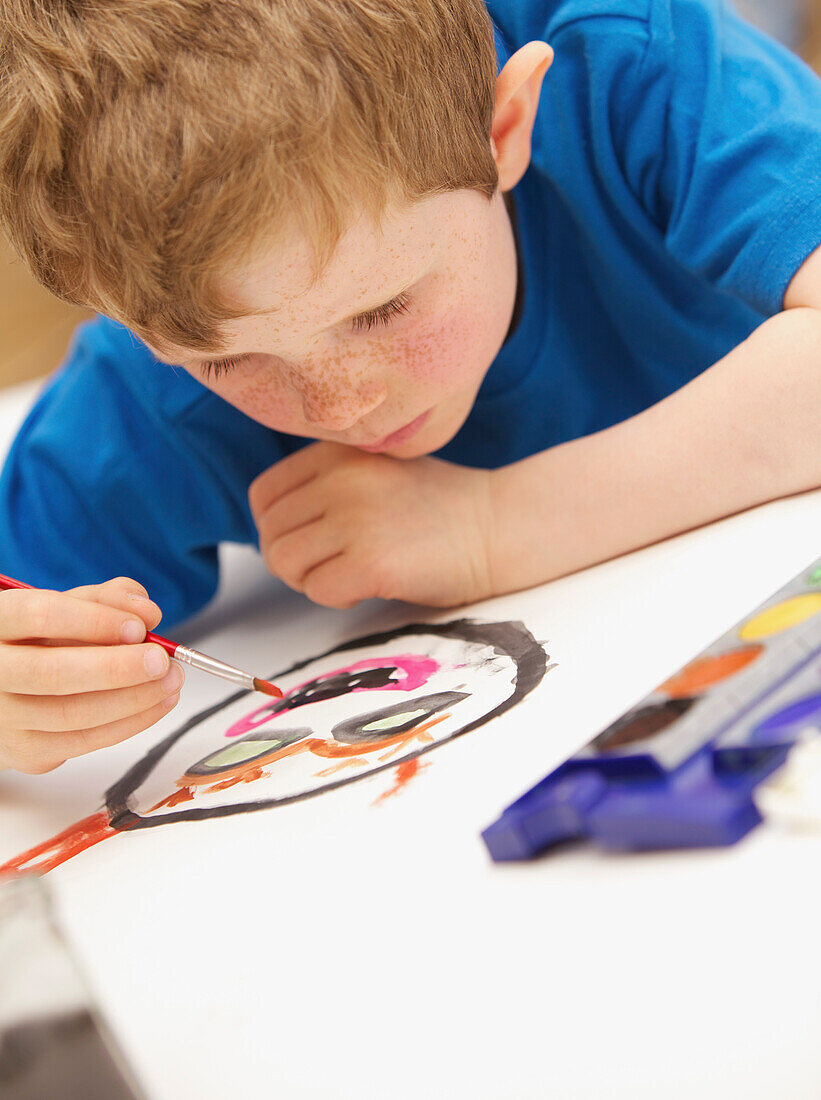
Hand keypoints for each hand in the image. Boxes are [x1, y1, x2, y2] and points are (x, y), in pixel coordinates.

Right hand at [0, 577, 183, 773]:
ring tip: (170, 681)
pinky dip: (128, 723)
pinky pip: (84, 741)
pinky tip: (155, 704)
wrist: (8, 690)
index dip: (94, 621)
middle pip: (53, 673)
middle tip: (162, 661)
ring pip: (73, 713)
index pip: (39, 616)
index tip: (139, 627)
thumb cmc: (41, 642)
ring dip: (133, 699)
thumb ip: (106, 600)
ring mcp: (3, 717)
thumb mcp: (67, 608)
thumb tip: (147, 611)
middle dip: (118, 669)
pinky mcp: (25, 751)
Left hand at [249, 442, 495, 608]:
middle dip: (295, 561)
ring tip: (350, 574)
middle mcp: (341, 480)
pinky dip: (337, 597)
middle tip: (335, 565)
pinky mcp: (371, 561)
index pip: (263, 496)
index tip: (313, 541)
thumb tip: (272, 527)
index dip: (278, 528)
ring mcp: (355, 519)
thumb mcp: (374, 470)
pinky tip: (371, 585)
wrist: (499, 527)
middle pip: (271, 535)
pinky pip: (317, 591)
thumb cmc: (437, 508)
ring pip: (284, 563)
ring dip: (311, 580)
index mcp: (336, 452)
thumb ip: (324, 485)